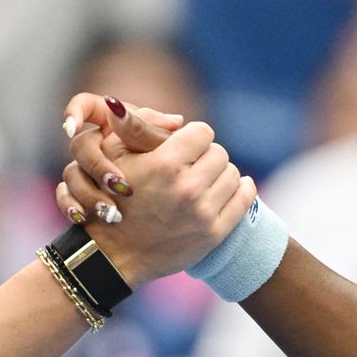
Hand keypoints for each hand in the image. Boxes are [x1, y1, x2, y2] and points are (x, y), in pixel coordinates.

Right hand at [56, 115, 254, 286]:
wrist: (114, 255)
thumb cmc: (112, 200)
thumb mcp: (113, 158)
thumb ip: (129, 128)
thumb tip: (116, 101)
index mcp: (165, 164)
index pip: (202, 132)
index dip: (192, 138)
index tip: (184, 147)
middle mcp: (187, 188)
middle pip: (219, 153)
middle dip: (206, 157)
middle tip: (192, 166)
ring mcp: (202, 213)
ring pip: (233, 175)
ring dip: (220, 175)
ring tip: (204, 181)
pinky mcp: (213, 233)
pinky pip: (244, 199)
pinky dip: (241, 190)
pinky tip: (230, 188)